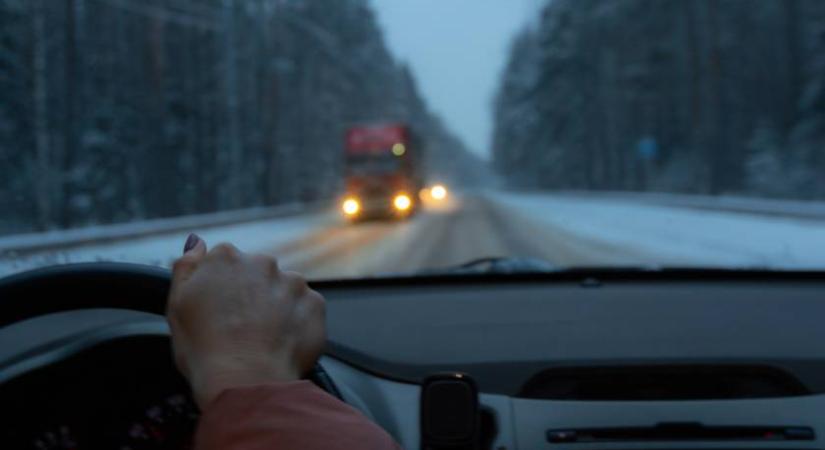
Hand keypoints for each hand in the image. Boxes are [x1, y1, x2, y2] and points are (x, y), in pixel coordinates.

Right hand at [166, 234, 325, 408]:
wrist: (245, 379)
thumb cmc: (204, 348)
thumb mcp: (177, 305)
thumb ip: (186, 267)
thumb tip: (197, 243)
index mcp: (225, 258)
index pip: (226, 263)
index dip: (223, 289)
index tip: (221, 311)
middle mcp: (262, 262)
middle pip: (258, 274)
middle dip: (253, 295)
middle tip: (242, 328)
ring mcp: (292, 282)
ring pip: (284, 290)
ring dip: (278, 307)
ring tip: (264, 338)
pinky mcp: (315, 303)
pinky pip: (306, 309)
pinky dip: (298, 323)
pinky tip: (282, 343)